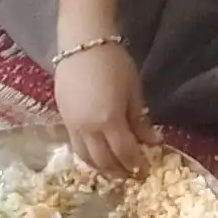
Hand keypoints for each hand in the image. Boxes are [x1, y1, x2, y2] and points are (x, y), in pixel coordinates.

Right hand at [52, 39, 154, 181]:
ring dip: (102, 169)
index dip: (137, 164)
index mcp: (109, 121)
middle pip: (104, 161)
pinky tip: (97, 155)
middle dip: (120, 172)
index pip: (125, 153)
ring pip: (86, 158)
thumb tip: (154, 141)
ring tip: (115, 170)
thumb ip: (140, 120)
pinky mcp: (63, 118)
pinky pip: (76, 146)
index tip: (146, 170)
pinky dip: (88, 157)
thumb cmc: (114, 62)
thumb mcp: (133, 91)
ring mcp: (72, 124)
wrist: (83, 43)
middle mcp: (88, 128)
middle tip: (133, 175)